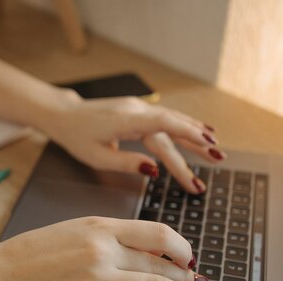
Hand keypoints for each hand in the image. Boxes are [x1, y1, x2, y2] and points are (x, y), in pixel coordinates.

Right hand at [0, 216, 227, 280]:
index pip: (158, 233)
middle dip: (189, 277)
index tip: (189, 259)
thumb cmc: (37, 250)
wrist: (5, 273)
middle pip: (162, 263)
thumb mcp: (77, 228)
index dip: (182, 248)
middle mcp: (104, 251)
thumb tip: (151, 248)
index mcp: (102, 227)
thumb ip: (113, 235)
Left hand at [38, 92, 226, 193]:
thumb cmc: (77, 137)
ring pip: (171, 123)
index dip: (188, 134)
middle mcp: (136, 110)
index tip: (208, 145)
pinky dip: (183, 126)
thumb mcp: (97, 158)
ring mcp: (138, 108)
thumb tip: (154, 171)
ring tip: (215, 149)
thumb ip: (127, 164)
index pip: (164, 125)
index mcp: (125, 121)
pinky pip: (165, 119)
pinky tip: (199, 131)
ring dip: (194, 134)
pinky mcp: (138, 111)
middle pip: (171, 129)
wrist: (64, 114)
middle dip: (196, 145)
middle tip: (218, 159)